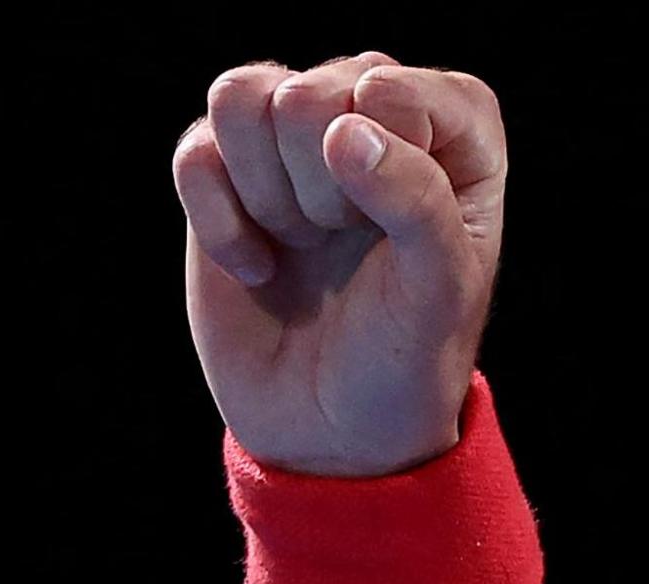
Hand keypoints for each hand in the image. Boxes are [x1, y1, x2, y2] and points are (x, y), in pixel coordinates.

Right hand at [170, 56, 508, 475]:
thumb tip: (345, 129)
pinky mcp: (227, 172)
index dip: (382, 161)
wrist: (330, 430)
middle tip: (344, 247)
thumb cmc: (405, 357)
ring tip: (302, 243)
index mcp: (452, 135)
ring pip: (243, 98)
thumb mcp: (439, 291)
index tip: (394, 229)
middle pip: (311, 93)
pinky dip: (218, 219)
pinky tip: (258, 267)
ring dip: (267, 192)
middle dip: (320, 190)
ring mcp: (294, 142)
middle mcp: (373, 118)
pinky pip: (195, 149)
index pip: (398, 88)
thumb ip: (416, 200)